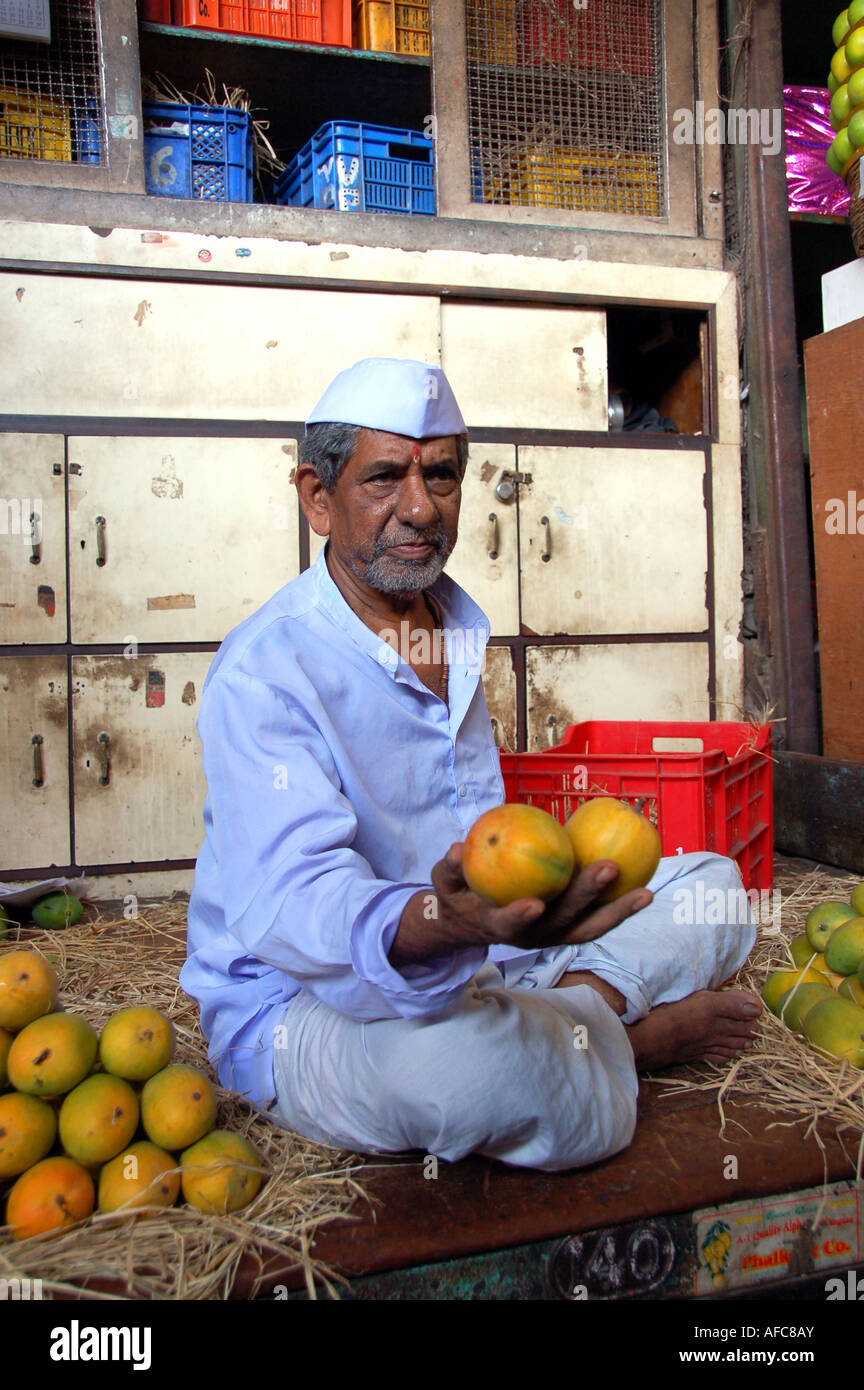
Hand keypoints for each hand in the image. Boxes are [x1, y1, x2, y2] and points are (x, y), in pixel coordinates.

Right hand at [431, 841, 652, 951]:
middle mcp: (532, 936)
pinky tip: (644, 889)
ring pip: (588, 928)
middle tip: (608, 868)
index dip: (520, 916)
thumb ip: (449, 868)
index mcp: (498, 926)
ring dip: (617, 913)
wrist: (472, 923)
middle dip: (586, 898)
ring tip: (646, 894)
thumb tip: (455, 848)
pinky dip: (620, 909)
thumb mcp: (444, 883)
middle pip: (562, 922)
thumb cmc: (459, 897)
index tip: (534, 904)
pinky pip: (597, 920)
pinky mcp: (568, 931)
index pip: (508, 924)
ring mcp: (553, 936)